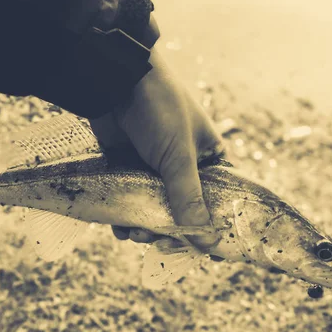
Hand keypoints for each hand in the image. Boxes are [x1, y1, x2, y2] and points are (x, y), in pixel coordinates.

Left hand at [89, 48, 223, 248]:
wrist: (113, 80)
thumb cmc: (158, 109)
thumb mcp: (178, 157)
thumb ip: (189, 198)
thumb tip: (206, 241)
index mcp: (209, 158)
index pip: (218, 200)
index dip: (212, 226)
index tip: (206, 251)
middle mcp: (184, 166)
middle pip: (184, 211)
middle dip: (171, 230)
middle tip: (158, 242)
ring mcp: (154, 169)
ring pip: (155, 210)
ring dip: (146, 228)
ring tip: (135, 234)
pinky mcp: (129, 169)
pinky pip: (131, 202)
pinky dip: (126, 217)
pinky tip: (120, 227)